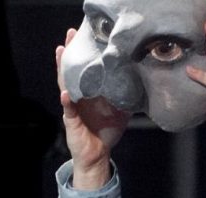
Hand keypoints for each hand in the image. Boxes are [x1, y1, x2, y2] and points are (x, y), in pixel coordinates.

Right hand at [56, 28, 128, 189]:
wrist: (97, 155)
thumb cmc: (106, 132)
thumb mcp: (120, 112)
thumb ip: (127, 97)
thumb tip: (144, 84)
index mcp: (89, 93)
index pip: (85, 69)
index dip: (84, 53)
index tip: (86, 35)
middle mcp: (79, 96)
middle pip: (71, 70)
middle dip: (70, 53)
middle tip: (70, 34)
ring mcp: (73, 107)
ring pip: (64, 84)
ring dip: (62, 69)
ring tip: (61, 52)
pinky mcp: (71, 121)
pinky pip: (68, 110)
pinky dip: (67, 102)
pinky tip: (66, 94)